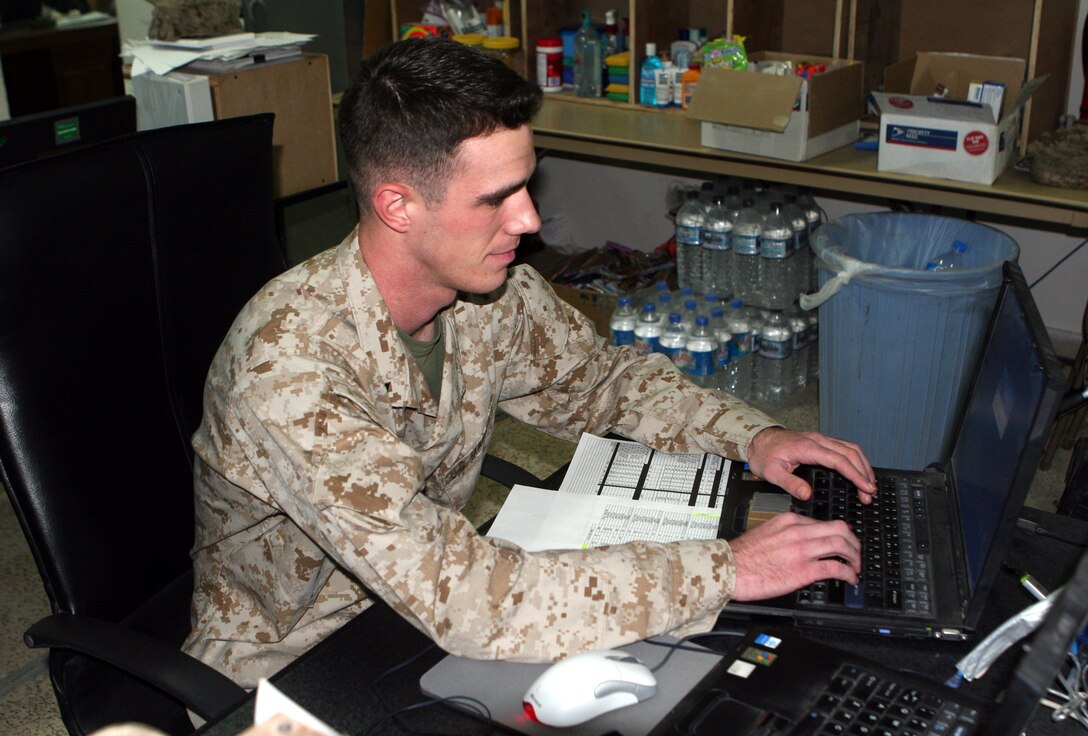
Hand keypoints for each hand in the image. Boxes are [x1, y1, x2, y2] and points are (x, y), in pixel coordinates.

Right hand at [729, 512, 861, 600]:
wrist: (729, 568)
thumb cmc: (743, 555)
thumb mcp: (766, 532)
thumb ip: (787, 533)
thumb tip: (804, 542)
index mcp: (789, 521)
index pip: (824, 522)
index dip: (840, 534)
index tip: (843, 543)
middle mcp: (799, 532)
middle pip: (840, 529)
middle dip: (854, 543)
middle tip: (856, 554)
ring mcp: (802, 550)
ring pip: (842, 546)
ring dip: (855, 558)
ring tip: (856, 567)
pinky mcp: (804, 570)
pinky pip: (836, 568)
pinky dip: (848, 573)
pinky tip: (850, 579)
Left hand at [747, 427, 876, 503]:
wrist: (757, 440)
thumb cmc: (764, 454)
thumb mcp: (771, 472)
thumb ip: (789, 483)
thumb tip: (806, 494)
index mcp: (808, 447)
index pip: (839, 461)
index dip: (855, 475)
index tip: (866, 488)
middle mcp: (818, 440)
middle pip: (850, 454)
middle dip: (864, 473)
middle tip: (869, 493)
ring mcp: (820, 439)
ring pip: (850, 448)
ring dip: (863, 465)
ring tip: (869, 484)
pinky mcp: (820, 442)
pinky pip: (844, 448)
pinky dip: (855, 460)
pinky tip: (859, 471)